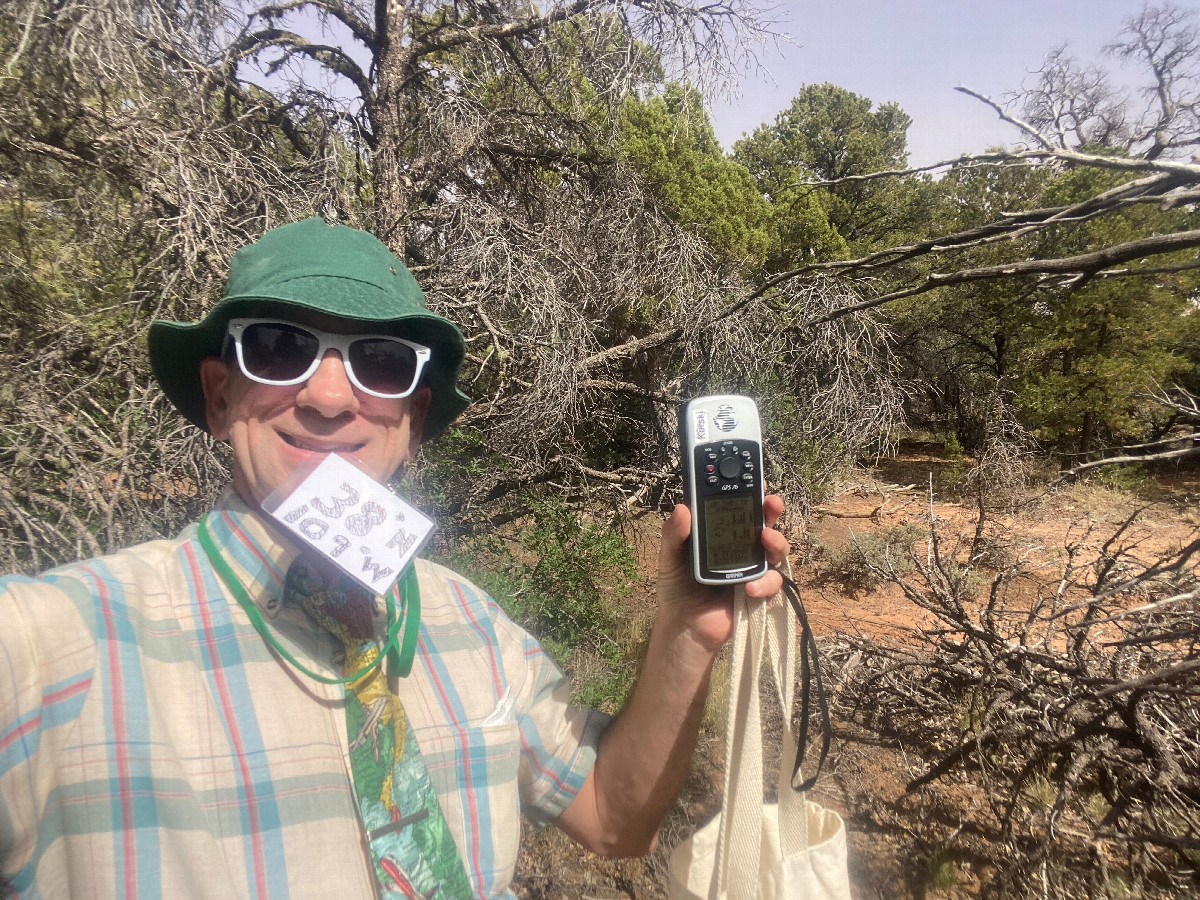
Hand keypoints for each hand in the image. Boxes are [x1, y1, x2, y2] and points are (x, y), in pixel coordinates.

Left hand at [655, 495, 789, 653]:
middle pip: (763, 522)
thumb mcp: (669, 559)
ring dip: (776, 541)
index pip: (736, 506)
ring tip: (766, 538)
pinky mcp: (759, 590)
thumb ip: (674, 535)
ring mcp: (752, 568)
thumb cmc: (677, 589)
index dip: (746, 491)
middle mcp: (741, 546)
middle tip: (771, 502)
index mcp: (720, 533)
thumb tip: (681, 508)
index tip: (751, 477)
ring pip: (775, 549)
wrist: (685, 627)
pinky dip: (765, 583)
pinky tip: (748, 588)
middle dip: (770, 509)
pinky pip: (772, 582)